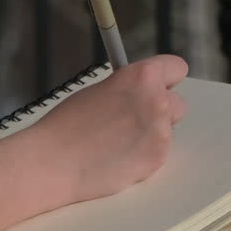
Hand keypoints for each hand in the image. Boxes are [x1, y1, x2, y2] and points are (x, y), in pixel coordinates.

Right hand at [0, 55, 187, 230]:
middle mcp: (157, 101)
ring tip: (116, 142)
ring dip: (150, 134)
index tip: (158, 85)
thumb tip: (141, 93)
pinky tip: (117, 157)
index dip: (166, 78)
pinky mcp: (157, 159)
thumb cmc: (67, 125)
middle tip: (133, 119)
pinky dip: (143, 155)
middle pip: (177, 103)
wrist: (53, 162)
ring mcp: (161, 133)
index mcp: (142, 77)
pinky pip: (158, 153)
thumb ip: (129, 88)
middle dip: (160, 110)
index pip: (176, 68)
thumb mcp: (99, 90)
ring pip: (167, 131)